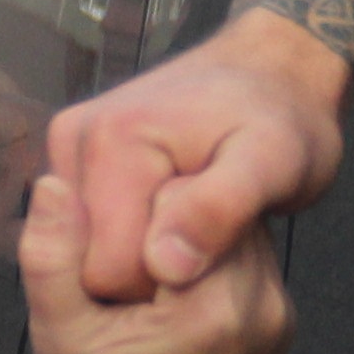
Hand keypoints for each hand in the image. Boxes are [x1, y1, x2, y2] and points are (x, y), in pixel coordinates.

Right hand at [17, 173, 290, 353]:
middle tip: (123, 210)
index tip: (110, 199)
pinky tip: (169, 282)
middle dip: (174, 206)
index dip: (147, 185)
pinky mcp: (277, 336)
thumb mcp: (58, 332)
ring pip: (240, 236)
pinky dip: (212, 262)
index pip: (191, 196)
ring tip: (144, 244)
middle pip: (223, 212)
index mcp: (215, 306)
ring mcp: (278, 324)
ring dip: (195, 232)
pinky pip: (249, 270)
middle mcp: (263, 310)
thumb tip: (52, 180)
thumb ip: (51, 254)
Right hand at [44, 10, 349, 299]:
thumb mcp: (275, 163)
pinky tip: (175, 215)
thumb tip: (164, 265)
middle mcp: (74, 141)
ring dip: (146, 254)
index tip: (212, 250)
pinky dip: (136, 238)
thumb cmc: (282, 116)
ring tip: (197, 218)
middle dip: (154, 268)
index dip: (166, 283)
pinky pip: (97, 235)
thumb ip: (219, 208)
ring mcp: (71, 150)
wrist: (273, 69)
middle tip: (210, 231)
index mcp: (110, 142)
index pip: (109, 271)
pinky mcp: (79, 161)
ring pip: (94, 254)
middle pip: (96, 264)